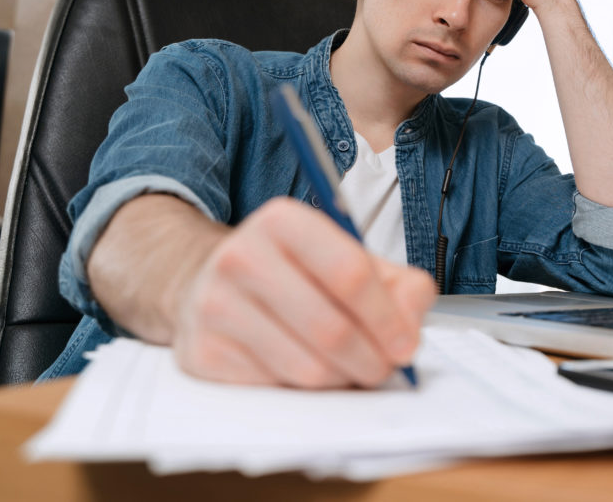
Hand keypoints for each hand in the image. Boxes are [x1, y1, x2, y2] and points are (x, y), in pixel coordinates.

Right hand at [171, 197, 435, 388]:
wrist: (211, 284)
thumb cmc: (294, 273)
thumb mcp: (350, 258)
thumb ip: (399, 285)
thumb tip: (409, 326)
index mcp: (284, 221)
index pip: (350, 273)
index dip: (387, 317)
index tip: (405, 345)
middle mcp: (242, 256)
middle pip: (331, 328)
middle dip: (371, 359)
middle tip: (384, 368)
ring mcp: (215, 305)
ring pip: (305, 368)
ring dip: (341, 379)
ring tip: (347, 368)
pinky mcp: (202, 352)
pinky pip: (275, 389)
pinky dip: (303, 392)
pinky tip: (305, 368)